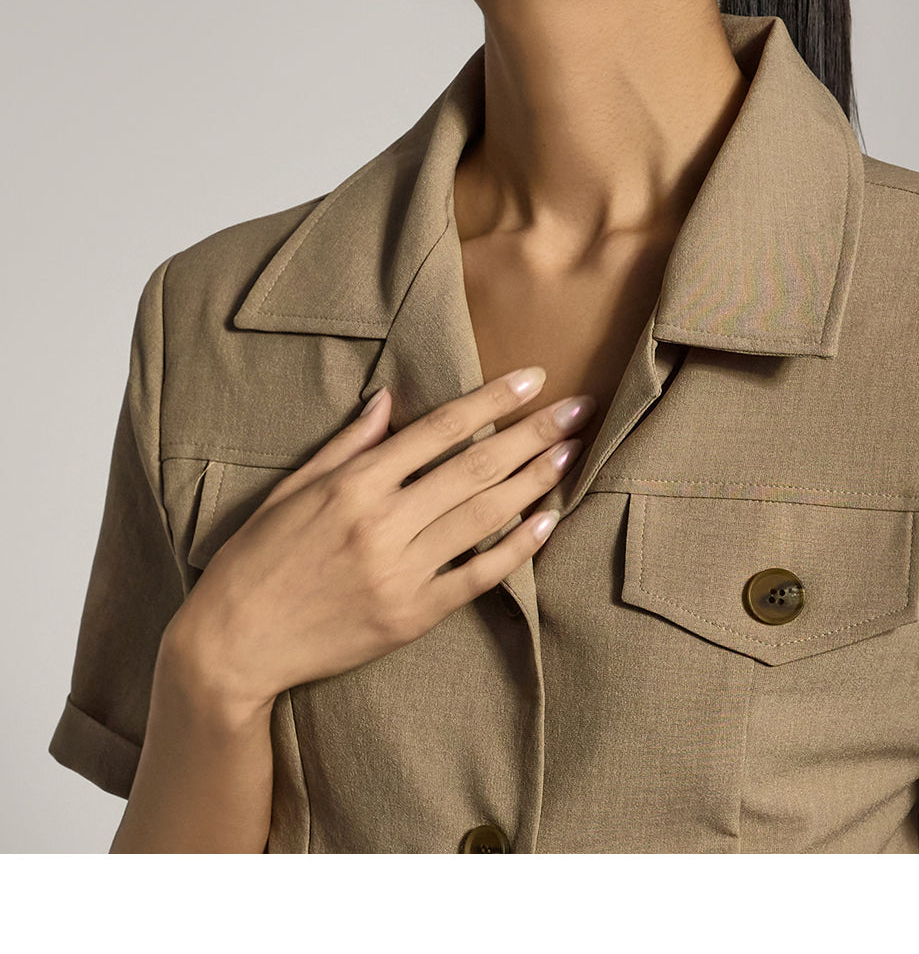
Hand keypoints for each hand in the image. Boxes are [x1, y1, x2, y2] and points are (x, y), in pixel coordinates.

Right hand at [169, 368, 594, 713]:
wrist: (233, 646)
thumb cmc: (255, 560)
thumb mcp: (291, 489)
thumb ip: (346, 444)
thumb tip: (390, 399)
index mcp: (352, 484)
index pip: (439, 429)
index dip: (492, 401)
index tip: (533, 378)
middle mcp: (382, 523)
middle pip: (476, 467)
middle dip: (533, 434)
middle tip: (579, 410)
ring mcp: (400, 572)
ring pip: (485, 517)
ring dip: (535, 482)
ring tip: (570, 454)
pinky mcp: (411, 616)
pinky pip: (477, 577)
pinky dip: (516, 549)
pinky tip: (546, 522)